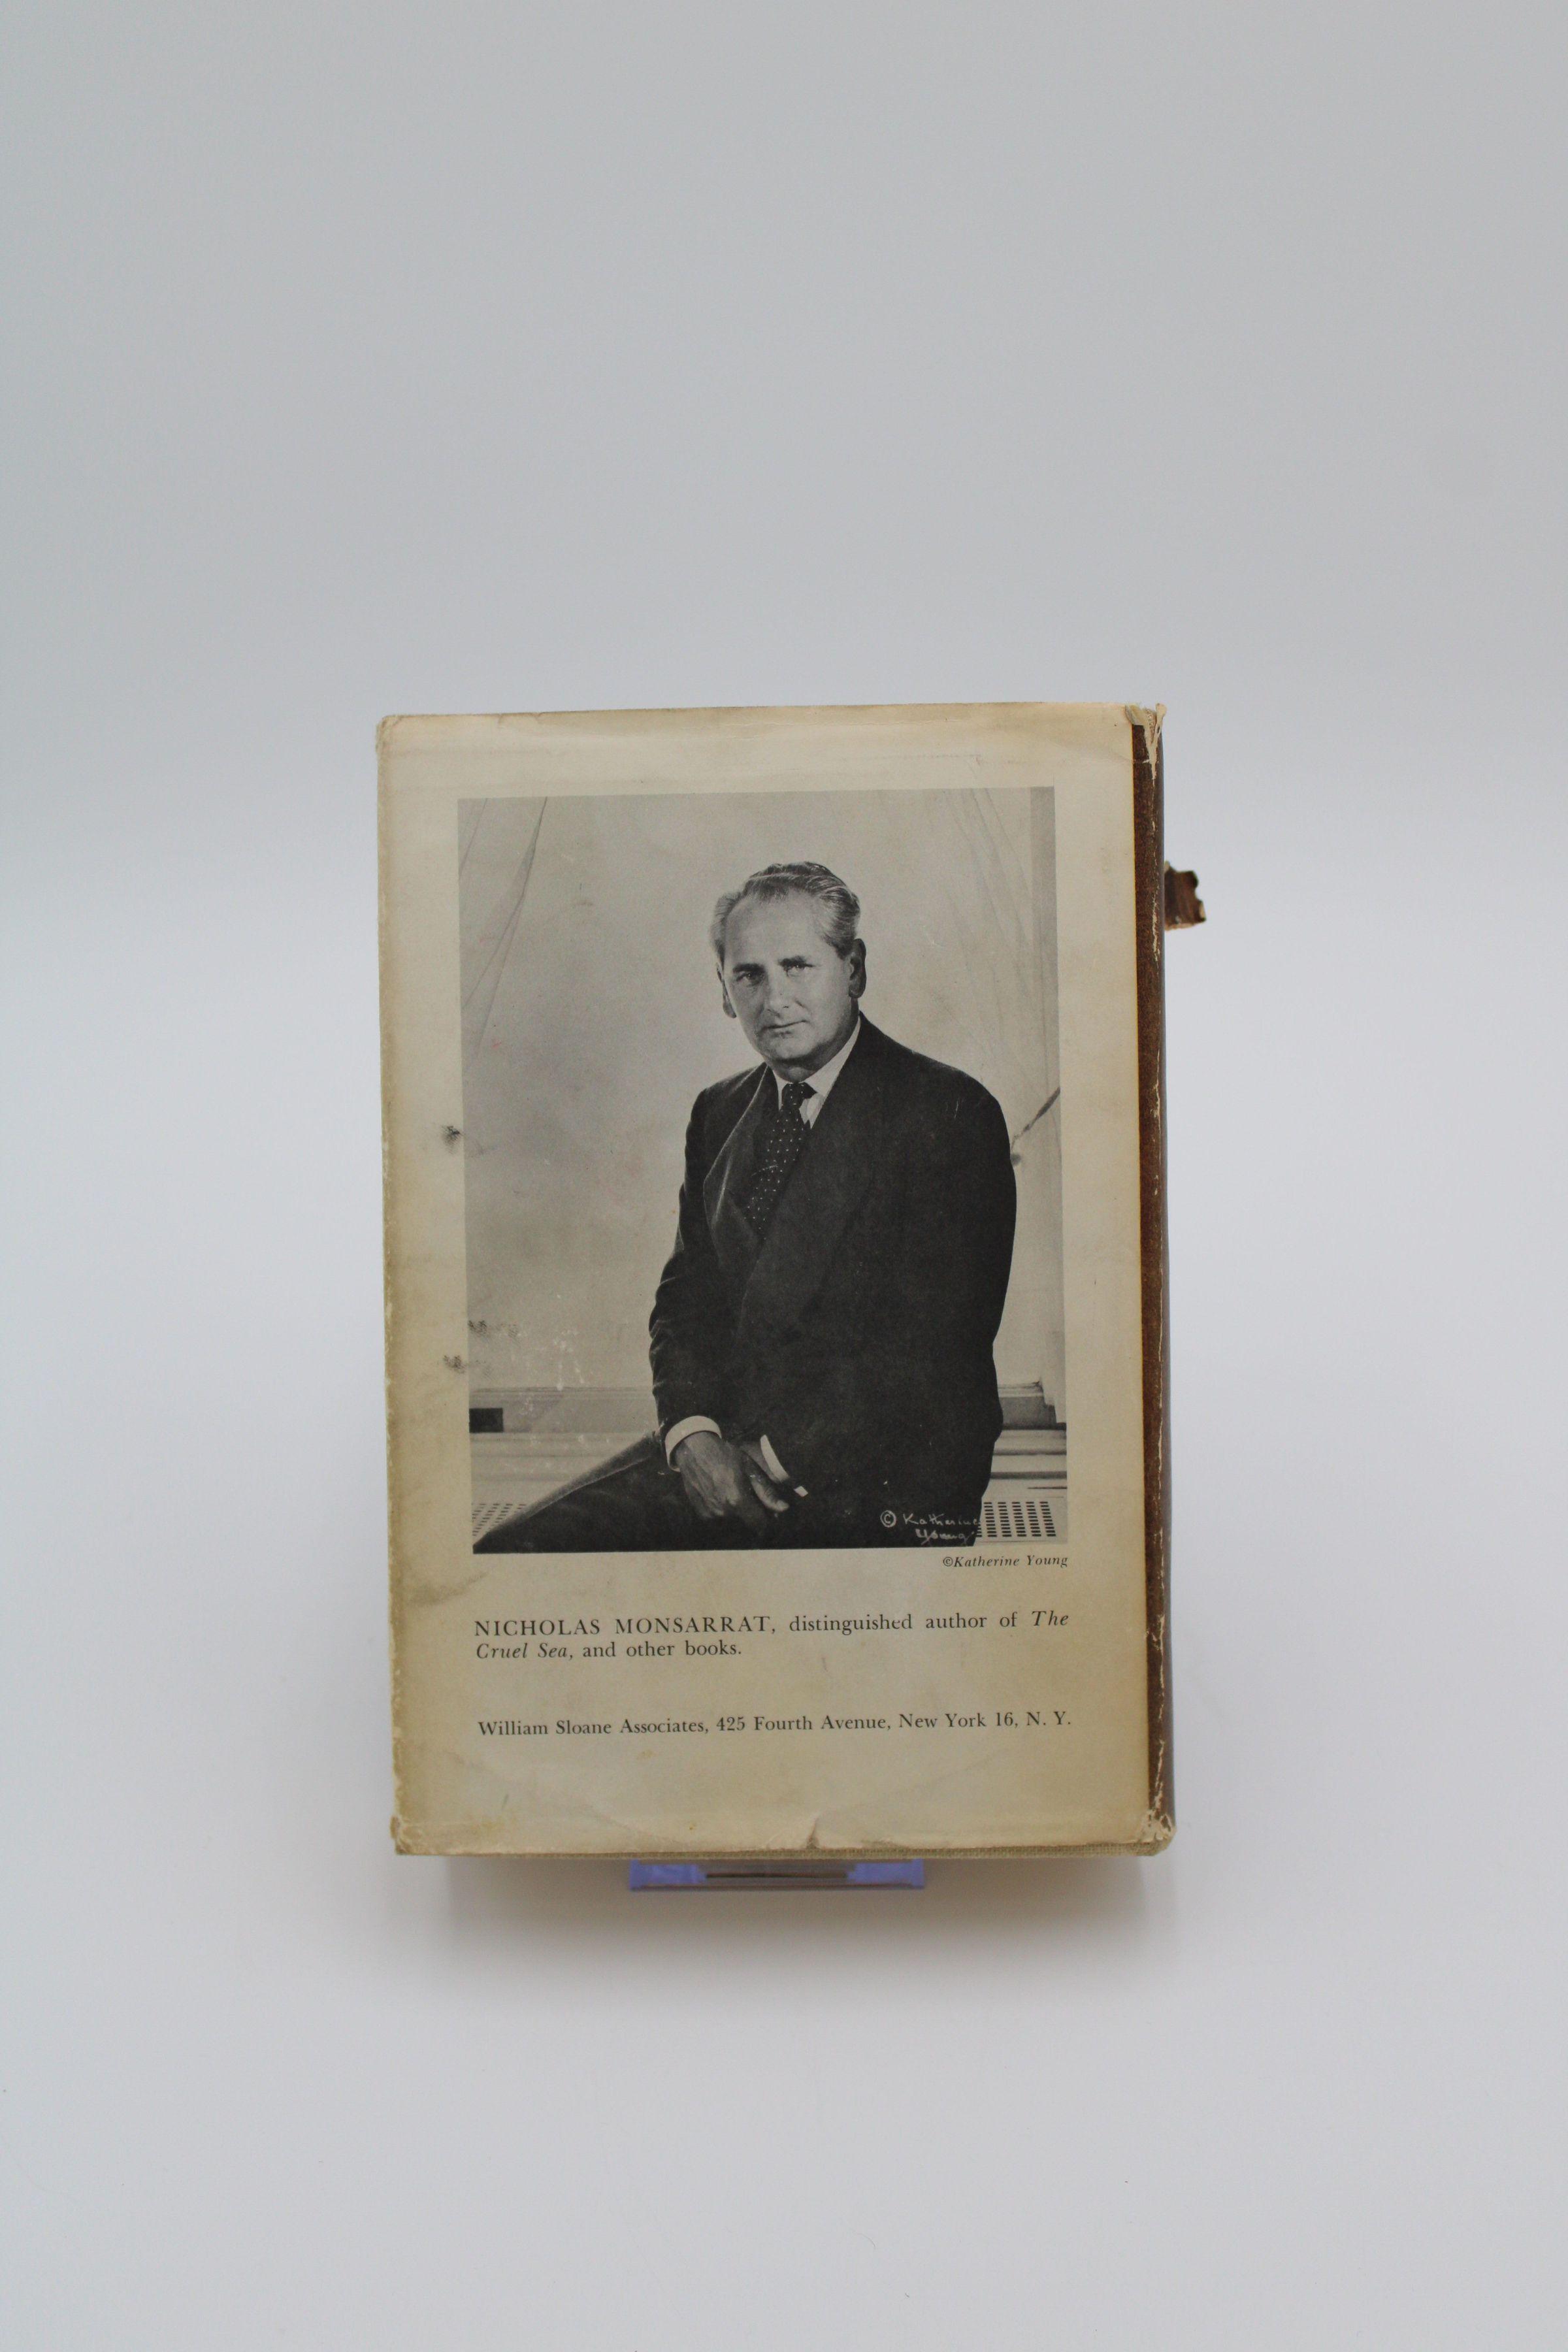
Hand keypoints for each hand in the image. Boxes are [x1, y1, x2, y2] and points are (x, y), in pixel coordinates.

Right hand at [673, 1430, 789, 1530]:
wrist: (694, 1451)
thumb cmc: (724, 1455)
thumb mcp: (750, 1468)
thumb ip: (766, 1492)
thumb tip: (783, 1508)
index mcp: (737, 1500)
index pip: (759, 1524)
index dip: (766, 1519)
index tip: (767, 1511)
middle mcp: (723, 1512)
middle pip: (746, 1524)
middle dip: (752, 1515)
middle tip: (751, 1499)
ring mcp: (710, 1514)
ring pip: (733, 1523)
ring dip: (738, 1515)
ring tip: (735, 1495)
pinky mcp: (701, 1513)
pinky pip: (719, 1520)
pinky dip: (724, 1512)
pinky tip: (723, 1495)